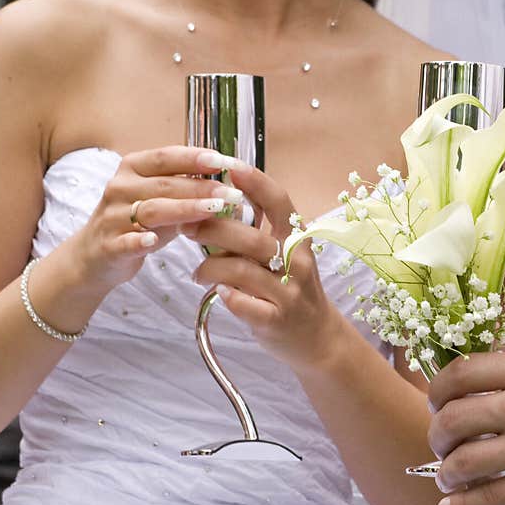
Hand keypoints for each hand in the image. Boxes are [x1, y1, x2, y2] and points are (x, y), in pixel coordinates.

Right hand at [72, 146, 246, 294]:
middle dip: (201, 187)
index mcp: (133, 169)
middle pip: (165, 184)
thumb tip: (231, 185)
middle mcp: (120, 188)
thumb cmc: (137, 222)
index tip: (224, 161)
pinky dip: (138, 240)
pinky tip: (153, 241)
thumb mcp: (162, 201)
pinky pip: (126, 242)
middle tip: (233, 193)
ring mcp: (113, 216)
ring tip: (214, 209)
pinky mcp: (109, 246)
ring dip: (185, 209)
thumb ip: (189, 192)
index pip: (166, 157)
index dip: (195, 158)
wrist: (96, 255)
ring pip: (151, 210)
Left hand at [185, 167, 343, 369]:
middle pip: (252, 236)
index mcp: (297, 239)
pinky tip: (217, 292)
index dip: (255, 182)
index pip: (279, 202)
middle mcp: (297, 263)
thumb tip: (221, 192)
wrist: (317, 337)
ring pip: (241, 270)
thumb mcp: (285, 252)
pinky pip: (243, 304)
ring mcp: (288, 293)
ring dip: (210, 268)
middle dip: (214, 228)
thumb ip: (260, 226)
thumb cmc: (291, 288)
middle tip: (187, 227)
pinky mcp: (276, 320)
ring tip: (197, 272)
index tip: (229, 166)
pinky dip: (226, 295)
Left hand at [427, 350, 504, 504]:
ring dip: (447, 473)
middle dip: (438, 437)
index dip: (438, 392)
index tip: (438, 404)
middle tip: (443, 446)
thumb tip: (499, 391)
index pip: (460, 373)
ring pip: (462, 461)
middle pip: (451, 418)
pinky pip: (487, 499)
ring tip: (449, 478)